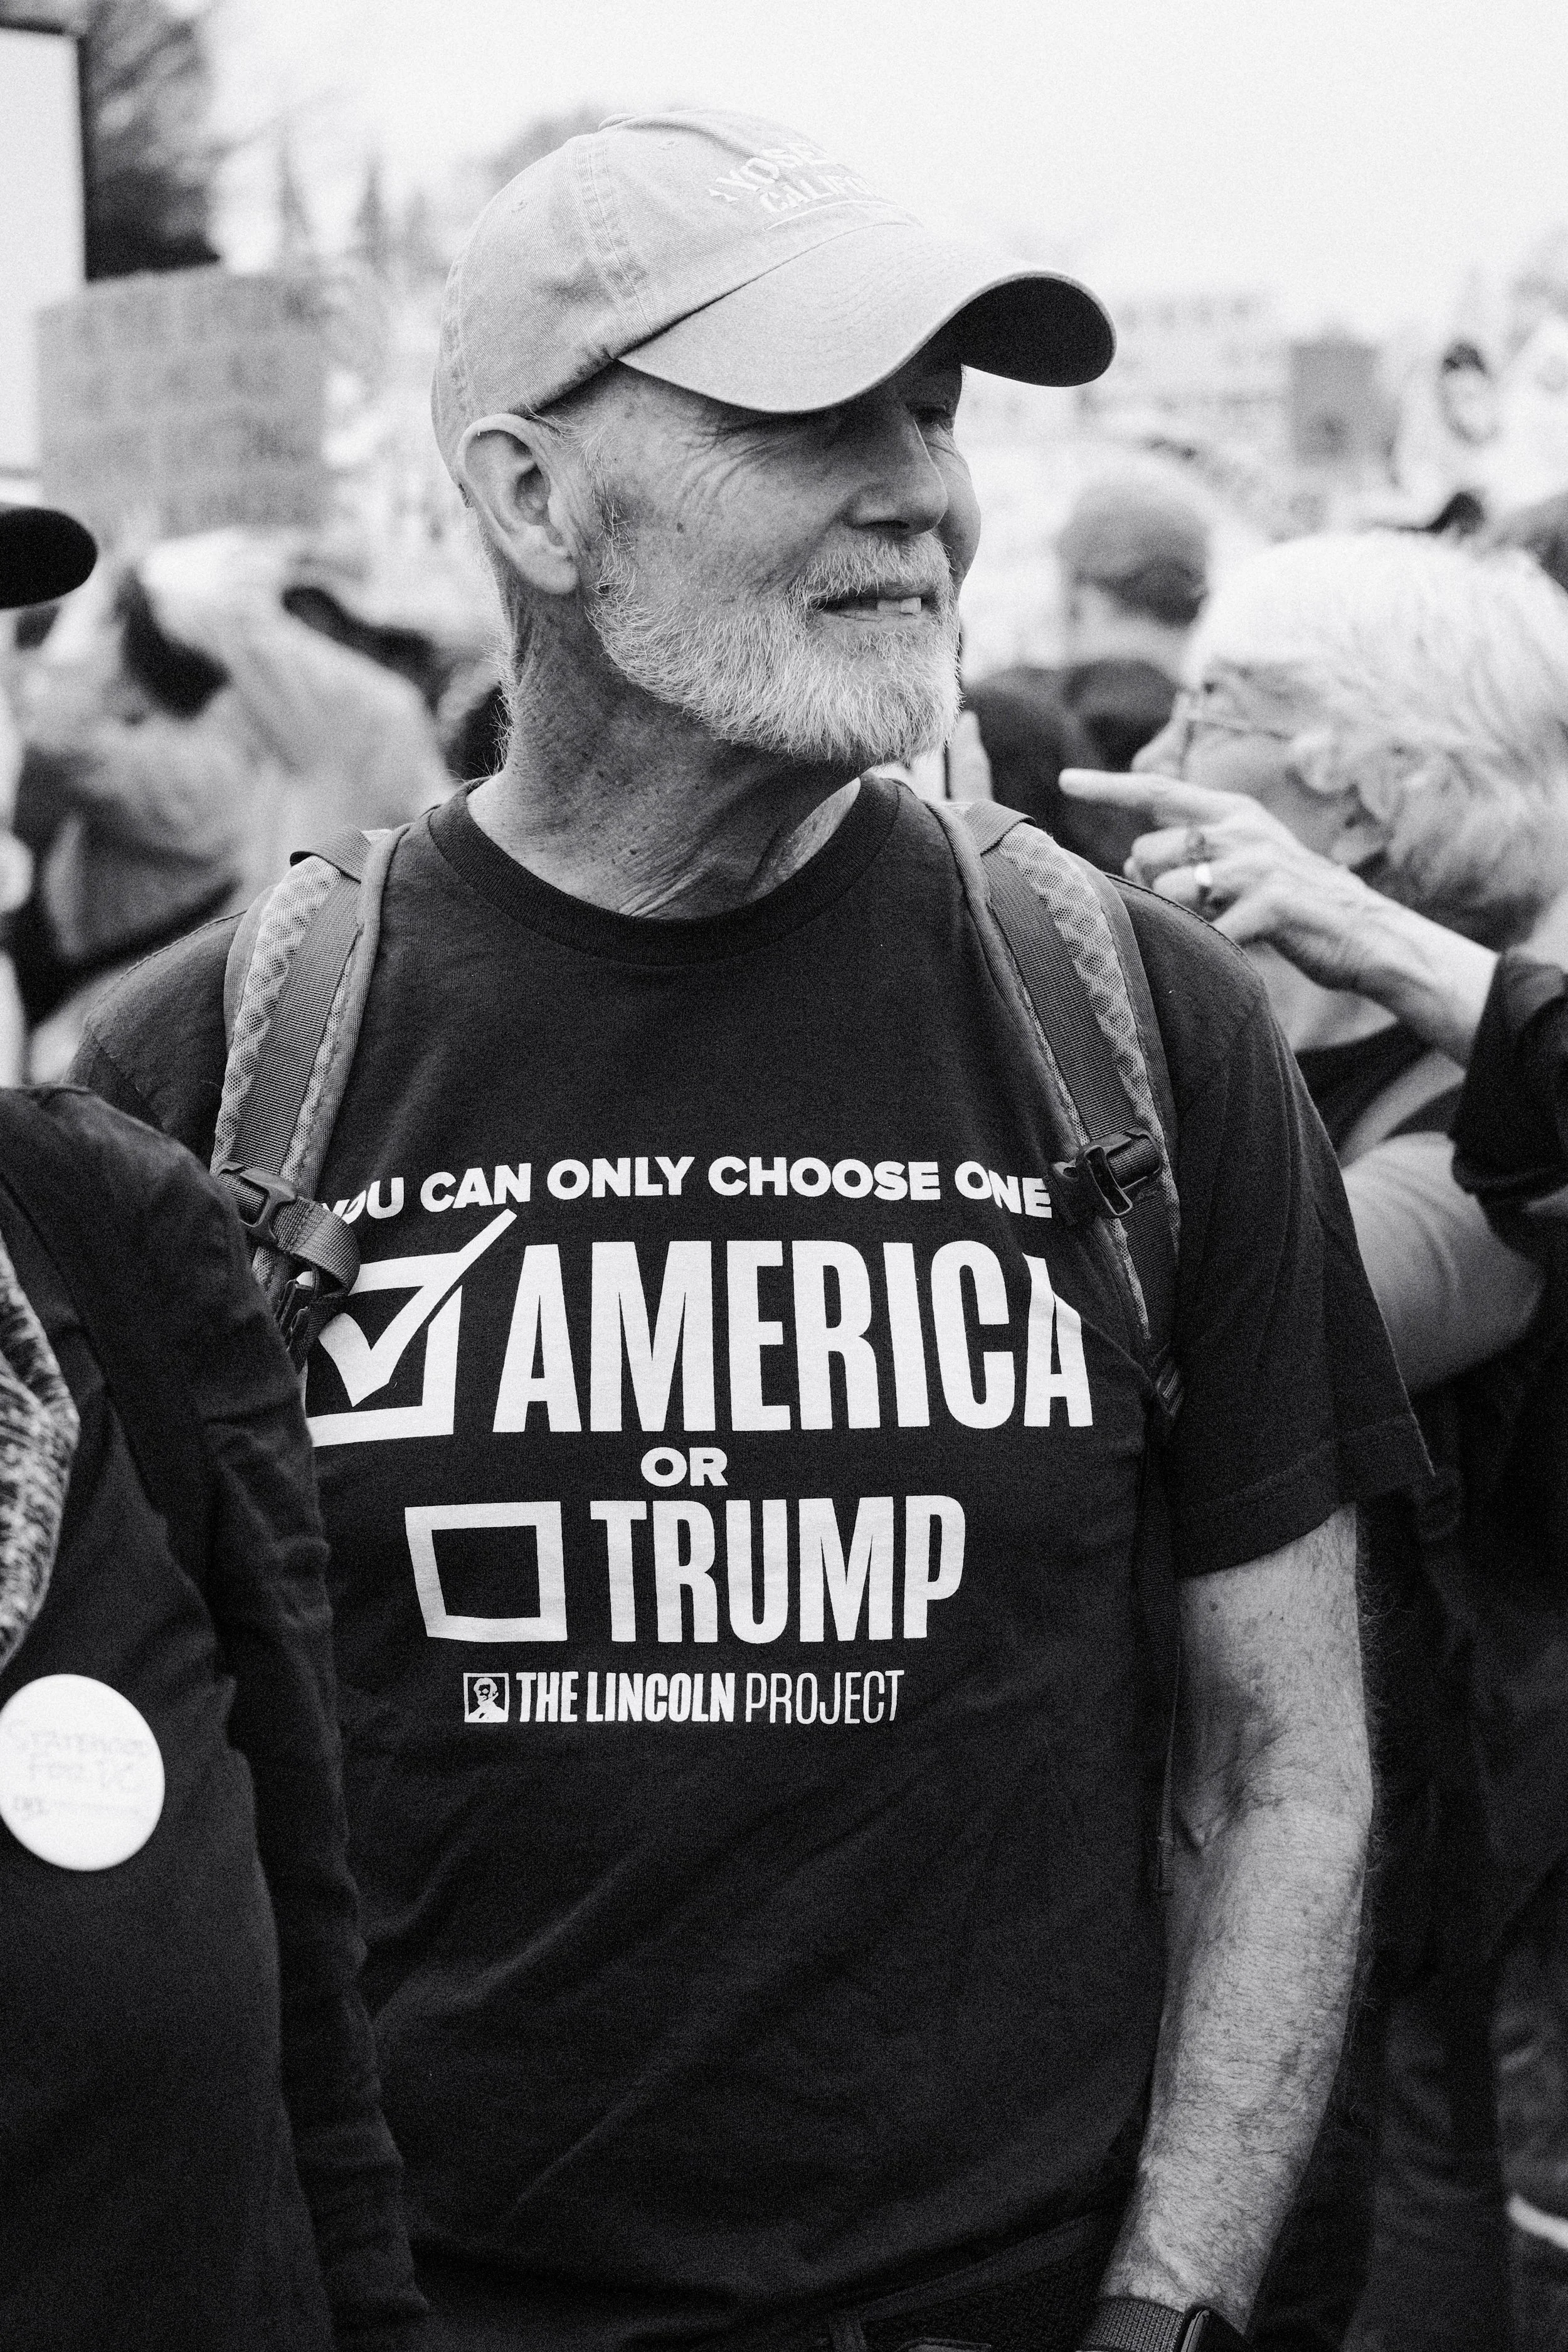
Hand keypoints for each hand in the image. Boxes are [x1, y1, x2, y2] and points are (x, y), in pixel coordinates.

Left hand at [1059, 767, 1377, 994]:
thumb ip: (1197, 849)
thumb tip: (1133, 855)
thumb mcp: (1247, 860)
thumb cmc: (1294, 904)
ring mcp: (1257, 865)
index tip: (1064, 780)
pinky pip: (1207, 931)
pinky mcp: (1271, 904)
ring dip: (1180, 920)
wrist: (1367, 934)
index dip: (1109, 786)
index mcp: (1234, 813)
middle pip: (1147, 853)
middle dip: (1150, 887)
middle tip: (1193, 908)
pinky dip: (1211, 947)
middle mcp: (1242, 829)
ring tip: (1221, 926)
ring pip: (1168, 891)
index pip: (1159, 791)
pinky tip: (1238, 948)